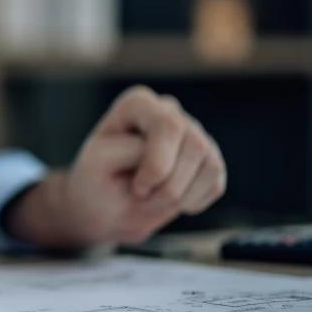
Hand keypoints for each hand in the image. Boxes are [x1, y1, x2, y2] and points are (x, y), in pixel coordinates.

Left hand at [4, 85, 225, 247]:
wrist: (105, 208)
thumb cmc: (97, 180)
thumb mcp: (95, 164)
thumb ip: (127, 150)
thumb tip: (170, 153)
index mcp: (138, 104)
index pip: (168, 125)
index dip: (158, 164)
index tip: (137, 187)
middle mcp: (170, 112)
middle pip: (195, 145)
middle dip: (169, 185)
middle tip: (141, 196)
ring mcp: (193, 135)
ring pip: (211, 165)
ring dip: (180, 197)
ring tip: (152, 199)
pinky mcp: (207, 161)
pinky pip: (216, 184)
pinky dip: (192, 202)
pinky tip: (168, 202)